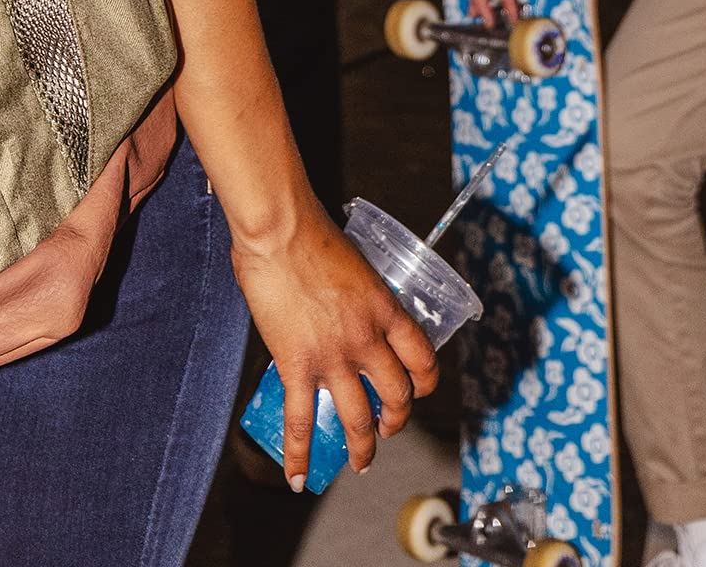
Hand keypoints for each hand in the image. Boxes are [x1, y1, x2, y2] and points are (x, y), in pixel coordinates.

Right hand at [231, 197, 436, 489]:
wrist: (280, 230)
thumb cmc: (309, 231)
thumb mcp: (351, 260)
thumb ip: (350, 287)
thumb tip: (334, 293)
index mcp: (385, 309)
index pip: (422, 357)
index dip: (425, 382)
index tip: (418, 390)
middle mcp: (368, 340)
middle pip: (397, 395)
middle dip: (396, 420)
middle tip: (388, 428)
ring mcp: (334, 358)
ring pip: (359, 419)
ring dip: (362, 447)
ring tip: (359, 461)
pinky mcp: (298, 366)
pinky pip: (302, 420)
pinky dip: (300, 453)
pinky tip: (298, 476)